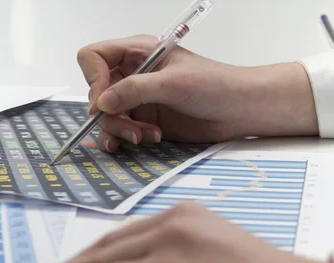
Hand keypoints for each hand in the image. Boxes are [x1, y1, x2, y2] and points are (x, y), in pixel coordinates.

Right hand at [78, 35, 318, 151]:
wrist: (239, 110)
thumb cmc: (215, 85)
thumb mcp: (173, 83)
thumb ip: (134, 90)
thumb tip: (101, 103)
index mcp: (137, 52)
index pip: (93, 58)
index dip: (93, 79)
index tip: (104, 102)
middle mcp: (132, 74)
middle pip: (96, 93)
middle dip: (109, 114)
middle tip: (130, 127)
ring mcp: (137, 99)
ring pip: (106, 116)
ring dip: (120, 130)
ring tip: (145, 136)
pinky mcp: (144, 120)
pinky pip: (119, 131)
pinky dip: (126, 139)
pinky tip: (145, 139)